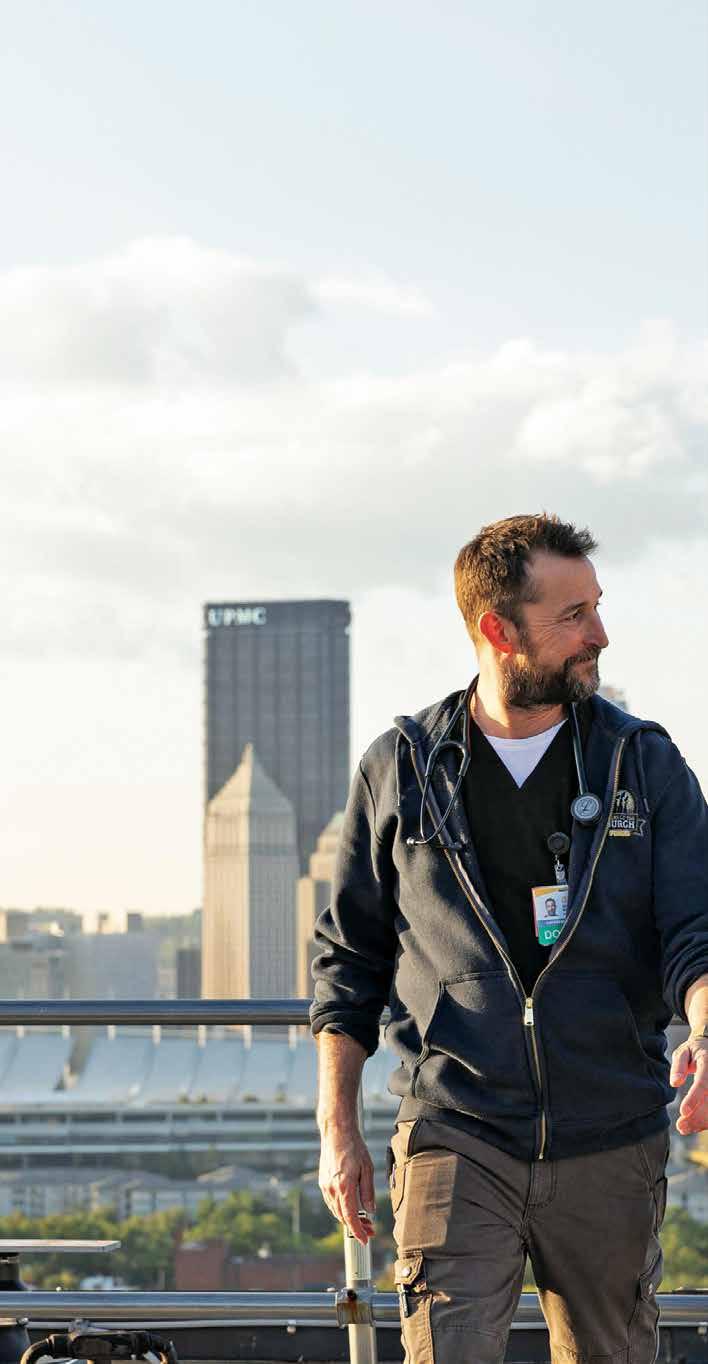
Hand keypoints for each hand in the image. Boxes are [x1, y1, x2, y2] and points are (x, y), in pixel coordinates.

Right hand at [318, 1124, 375, 1245]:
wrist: (337, 1132)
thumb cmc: (354, 1147)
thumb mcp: (367, 1169)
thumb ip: (368, 1192)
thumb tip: (370, 1210)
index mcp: (344, 1187)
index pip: (350, 1218)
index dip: (358, 1232)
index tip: (365, 1240)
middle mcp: (332, 1189)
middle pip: (343, 1217)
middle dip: (357, 1226)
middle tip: (370, 1229)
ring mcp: (325, 1186)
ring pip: (336, 1211)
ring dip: (349, 1218)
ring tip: (364, 1219)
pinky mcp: (323, 1182)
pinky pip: (331, 1202)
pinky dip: (341, 1209)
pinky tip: (351, 1206)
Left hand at [670, 1036, 707, 1134]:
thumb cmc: (695, 1050)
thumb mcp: (684, 1051)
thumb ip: (679, 1065)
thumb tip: (675, 1083)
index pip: (704, 1082)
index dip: (694, 1098)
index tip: (683, 1112)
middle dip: (697, 1116)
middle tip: (680, 1126)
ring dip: (701, 1122)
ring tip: (684, 1128)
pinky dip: (706, 1120)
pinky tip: (694, 1125)